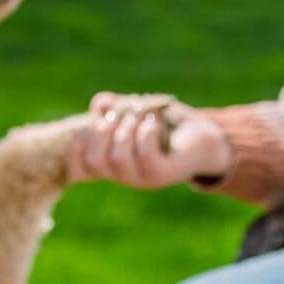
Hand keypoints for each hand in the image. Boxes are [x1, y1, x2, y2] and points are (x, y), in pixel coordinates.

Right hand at [68, 92, 233, 188]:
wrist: (206, 137)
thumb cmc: (168, 124)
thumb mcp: (134, 110)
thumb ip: (113, 107)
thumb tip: (99, 105)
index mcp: (113, 164)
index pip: (80, 166)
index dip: (77, 144)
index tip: (92, 123)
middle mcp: (125, 176)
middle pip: (94, 161)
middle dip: (103, 130)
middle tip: (122, 114)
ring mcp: (143, 178)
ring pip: (118, 157)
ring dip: (127, 128)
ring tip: (142, 116)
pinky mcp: (163, 174)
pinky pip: (144, 153)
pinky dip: (147, 130)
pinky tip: (155, 121)